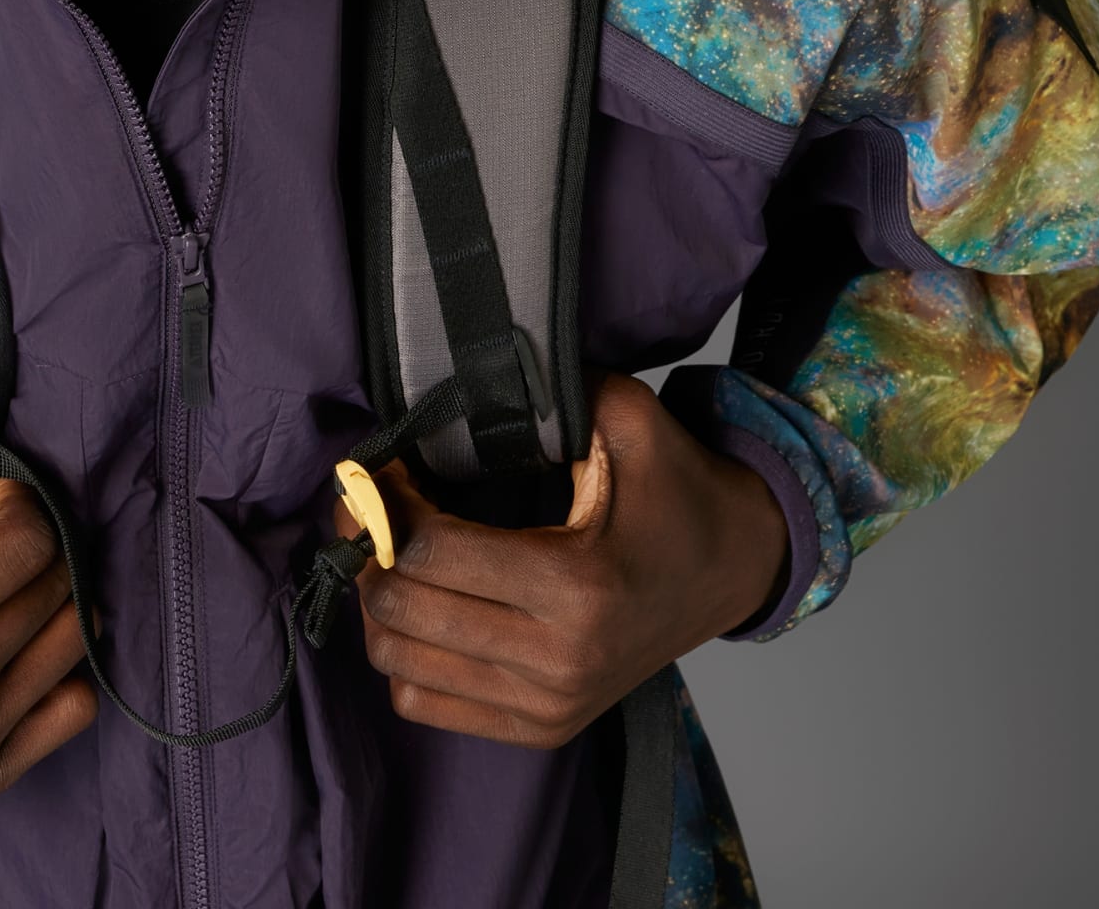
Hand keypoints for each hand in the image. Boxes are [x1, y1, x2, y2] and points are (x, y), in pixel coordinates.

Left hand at [343, 371, 788, 747]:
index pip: (429, 550)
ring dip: (375, 599)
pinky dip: (402, 652)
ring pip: (397, 661)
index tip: (382, 467)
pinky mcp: (539, 727)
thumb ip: (555, 390)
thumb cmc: (675, 490)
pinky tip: (421, 602)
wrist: (733, 569)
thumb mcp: (628, 420)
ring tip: (390, 549)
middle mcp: (559, 659)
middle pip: (400, 608)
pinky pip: (423, 702)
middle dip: (365, 544)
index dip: (385, 503)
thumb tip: (468, 370)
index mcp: (577, 585)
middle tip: (368, 502)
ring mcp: (548, 703)